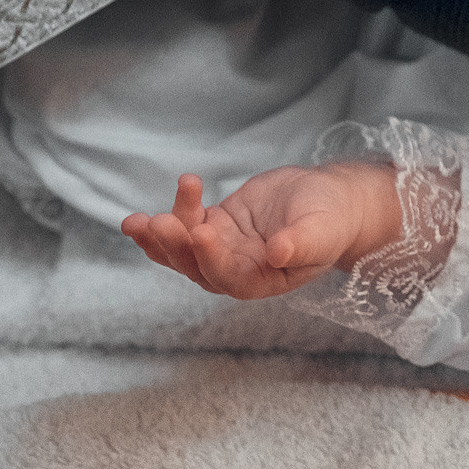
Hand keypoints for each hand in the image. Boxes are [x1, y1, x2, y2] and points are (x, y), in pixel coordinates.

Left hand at [122, 167, 393, 299]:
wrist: (330, 200)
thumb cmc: (332, 219)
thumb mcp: (322, 230)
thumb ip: (301, 243)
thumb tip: (278, 252)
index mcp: (263, 281)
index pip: (228, 277)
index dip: (211, 258)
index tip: (201, 231)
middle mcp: (237, 271)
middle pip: (195, 267)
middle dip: (174, 247)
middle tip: (158, 222)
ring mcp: (223, 249)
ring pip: (182, 250)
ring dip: (158, 237)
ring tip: (136, 221)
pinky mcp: (216, 225)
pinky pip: (186, 223)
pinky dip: (175, 210)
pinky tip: (181, 187)